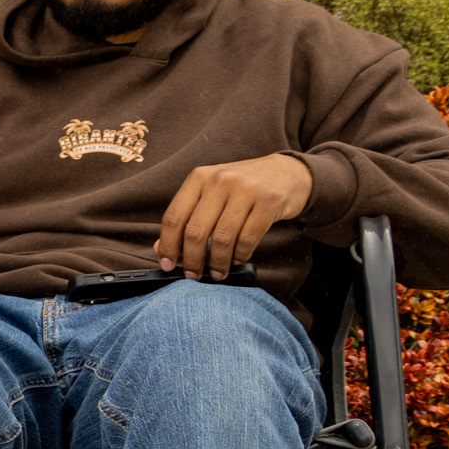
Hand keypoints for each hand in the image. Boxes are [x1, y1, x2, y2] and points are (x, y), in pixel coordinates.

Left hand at [156, 152, 313, 279]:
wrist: (287, 172)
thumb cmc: (243, 188)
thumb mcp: (211, 194)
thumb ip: (187, 217)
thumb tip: (161, 249)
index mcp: (199, 177)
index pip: (174, 216)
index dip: (168, 245)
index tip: (167, 265)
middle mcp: (220, 180)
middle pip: (195, 231)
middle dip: (192, 260)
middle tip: (193, 275)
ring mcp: (245, 189)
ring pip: (221, 239)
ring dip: (217, 263)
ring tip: (216, 272)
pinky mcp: (268, 201)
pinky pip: (247, 239)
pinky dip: (240, 255)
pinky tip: (237, 259)